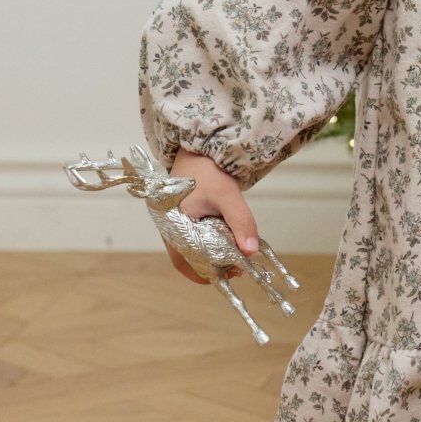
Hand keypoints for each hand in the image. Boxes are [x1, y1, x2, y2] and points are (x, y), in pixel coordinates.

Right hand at [166, 150, 260, 282]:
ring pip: (193, 251)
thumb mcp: (228, 197)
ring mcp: (176, 225)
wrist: (199, 148)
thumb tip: (251, 251)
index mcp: (173, 228)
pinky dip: (212, 243)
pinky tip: (228, 237)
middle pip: (190, 260)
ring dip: (214, 255)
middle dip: (214, 266)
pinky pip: (196, 239)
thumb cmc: (208, 171)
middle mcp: (170, 230)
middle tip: (238, 265)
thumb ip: (241, 223)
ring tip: (236, 252)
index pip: (186, 264)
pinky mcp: (183, 219)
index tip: (232, 273)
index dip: (209, 273)